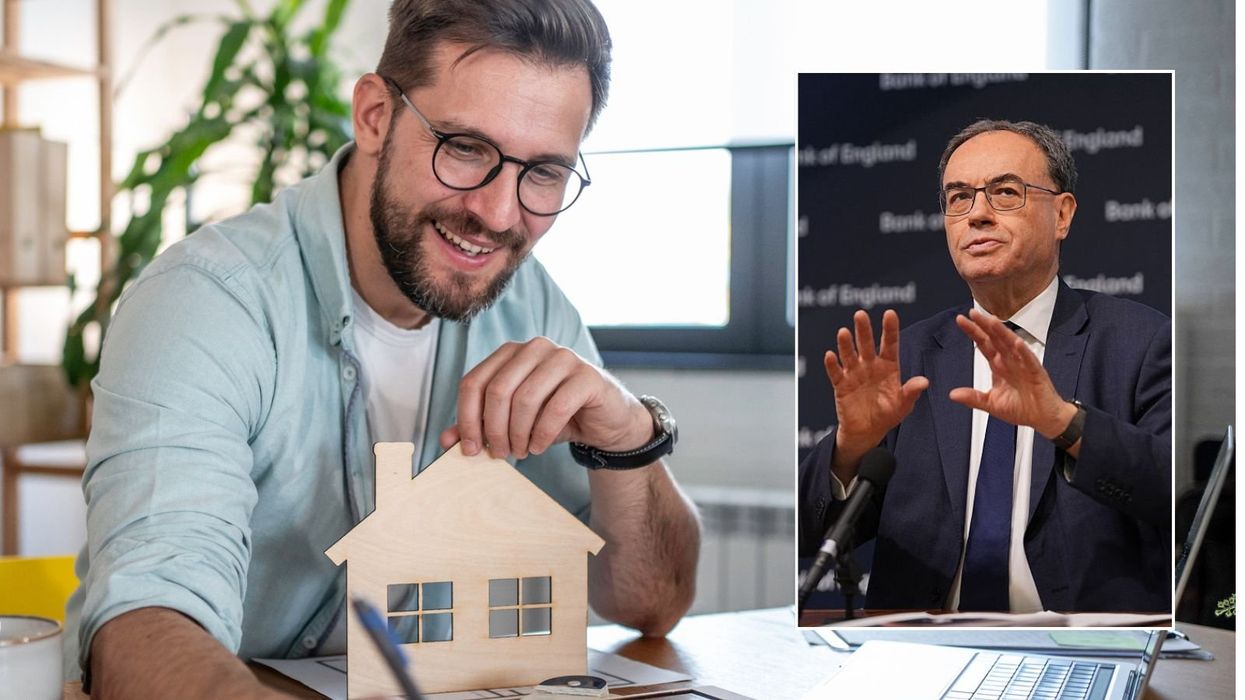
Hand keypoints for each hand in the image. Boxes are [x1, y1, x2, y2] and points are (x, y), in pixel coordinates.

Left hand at [439, 337, 651, 458]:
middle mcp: (534, 348)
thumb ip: (480, 426)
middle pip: (497, 390)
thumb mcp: (512, 423)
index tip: (470, 449)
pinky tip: (539, 447)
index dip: (467, 418)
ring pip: (525, 398)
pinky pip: (556, 407)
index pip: (473, 382)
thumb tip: (446, 440)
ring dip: (518, 434)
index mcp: (510, 353)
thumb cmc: (554, 417)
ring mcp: (563, 358)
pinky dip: (542, 434)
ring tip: (521, 452)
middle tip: (499, 454)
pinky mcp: (587, 375)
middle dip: (493, 429)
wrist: (604, 420)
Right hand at [823, 309, 928, 468]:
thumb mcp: (903, 405)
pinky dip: (832, 365)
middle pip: (867, 344)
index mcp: (889, 367)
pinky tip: (830, 355)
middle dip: (864, 330)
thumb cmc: (888, 415)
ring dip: (846, 344)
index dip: (890, 329)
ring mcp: (855, 374)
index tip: (890, 314)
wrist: (867, 431)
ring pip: (849, 355)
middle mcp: (870, 365)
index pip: (890, 344)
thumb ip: (911, 392)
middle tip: (860, 314)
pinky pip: (836, 373)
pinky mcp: (841, 385)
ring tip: (843, 332)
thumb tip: (924, 381)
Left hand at [949, 308, 1076, 438]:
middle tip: (973, 314)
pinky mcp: (1036, 373)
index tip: (961, 321)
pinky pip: (1029, 360)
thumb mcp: (992, 404)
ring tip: (991, 322)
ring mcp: (1023, 365)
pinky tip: (1016, 343)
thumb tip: (952, 394)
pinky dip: (1023, 352)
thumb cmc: (1021, 408)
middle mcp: (1010, 362)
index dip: (974, 333)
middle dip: (984, 326)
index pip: (984, 345)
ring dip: (1002, 333)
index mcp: (999, 366)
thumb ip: (973, 398)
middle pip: (995, 340)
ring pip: (1011, 345)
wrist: (1043, 419)